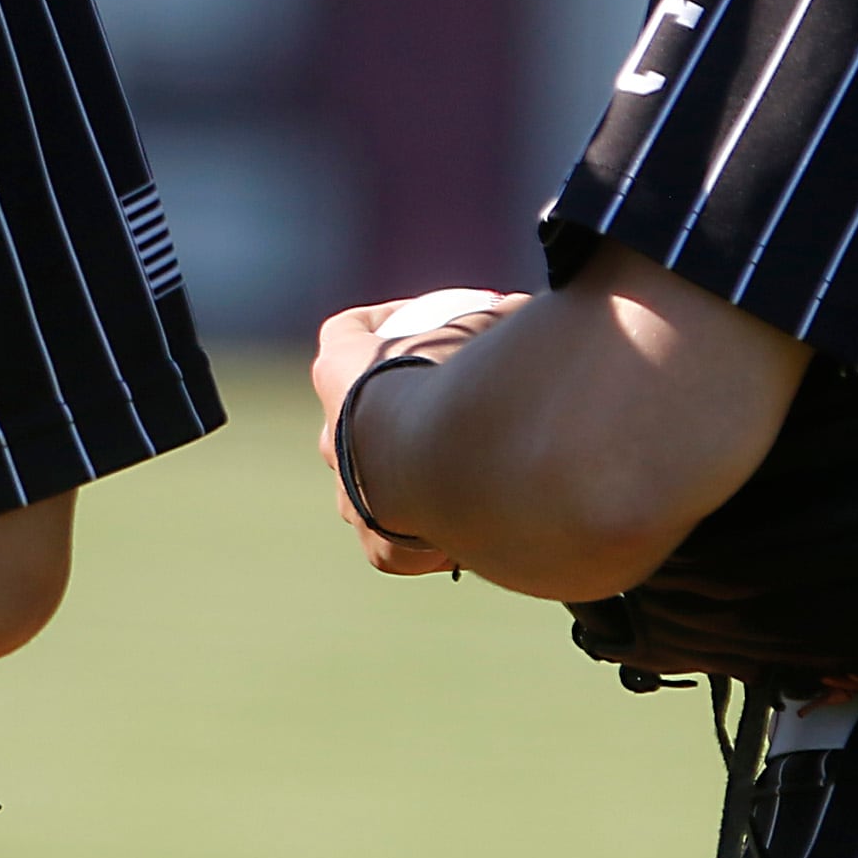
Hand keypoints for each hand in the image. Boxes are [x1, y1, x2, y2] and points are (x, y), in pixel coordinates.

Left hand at [311, 287, 530, 573]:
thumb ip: (497, 318)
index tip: (420, 319)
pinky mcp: (383, 550)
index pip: (344, 334)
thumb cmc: (464, 386)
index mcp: (343, 374)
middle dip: (394, 410)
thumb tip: (522, 307)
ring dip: (413, 475)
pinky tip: (483, 518)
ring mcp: (352, 499)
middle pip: (353, 414)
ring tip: (467, 471)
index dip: (377, 324)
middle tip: (447, 403)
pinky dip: (443, 528)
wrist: (457, 468)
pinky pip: (409, 540)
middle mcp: (335, 438)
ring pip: (374, 484)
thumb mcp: (485, 330)